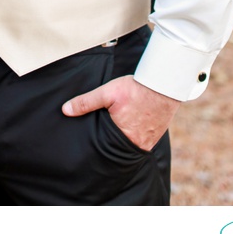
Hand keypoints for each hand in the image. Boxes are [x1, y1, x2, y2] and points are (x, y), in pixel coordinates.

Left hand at [61, 75, 179, 150]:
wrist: (167, 82)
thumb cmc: (137, 88)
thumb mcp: (108, 92)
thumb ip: (86, 102)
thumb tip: (65, 110)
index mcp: (123, 138)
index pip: (106, 150)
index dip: (100, 149)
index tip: (92, 151)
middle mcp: (138, 143)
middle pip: (120, 150)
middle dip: (112, 146)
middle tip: (104, 142)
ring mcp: (150, 140)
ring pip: (133, 145)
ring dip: (127, 140)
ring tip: (119, 135)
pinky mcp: (159, 133)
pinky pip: (145, 139)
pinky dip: (139, 135)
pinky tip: (135, 128)